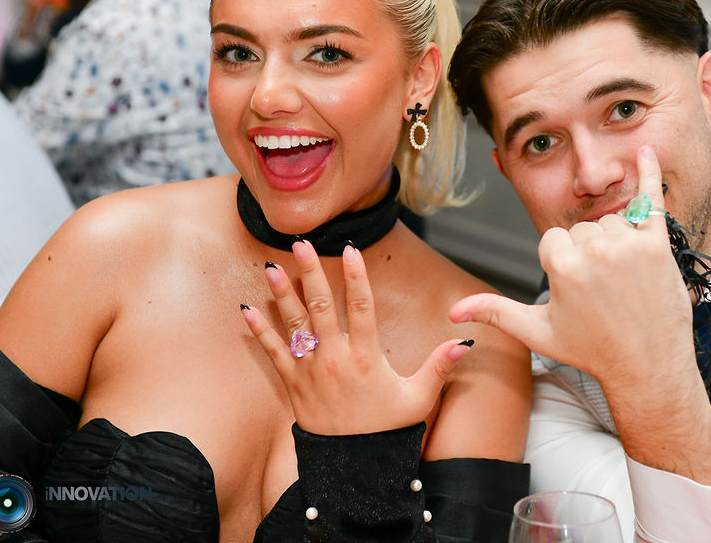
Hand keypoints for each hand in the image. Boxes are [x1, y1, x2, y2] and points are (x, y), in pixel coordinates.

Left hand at [242, 241, 473, 435]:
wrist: (353, 467)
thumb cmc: (387, 430)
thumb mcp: (419, 398)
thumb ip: (439, 366)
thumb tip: (463, 343)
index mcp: (366, 357)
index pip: (362, 308)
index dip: (356, 277)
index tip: (350, 249)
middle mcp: (336, 359)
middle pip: (322, 307)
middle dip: (311, 273)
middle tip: (301, 243)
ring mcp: (311, 371)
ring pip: (295, 325)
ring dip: (282, 294)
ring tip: (272, 266)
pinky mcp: (293, 385)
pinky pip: (274, 353)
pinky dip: (260, 332)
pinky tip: (247, 310)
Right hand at [451, 146, 710, 482]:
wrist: (647, 367)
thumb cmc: (592, 351)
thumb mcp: (537, 332)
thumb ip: (495, 311)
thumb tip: (453, 312)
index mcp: (561, 264)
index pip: (552, 241)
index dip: (561, 266)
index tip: (576, 292)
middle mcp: (594, 248)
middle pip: (581, 229)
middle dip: (587, 254)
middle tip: (602, 293)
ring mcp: (628, 244)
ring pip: (609, 222)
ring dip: (613, 242)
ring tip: (622, 282)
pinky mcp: (658, 244)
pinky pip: (652, 200)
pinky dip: (650, 174)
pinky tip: (647, 150)